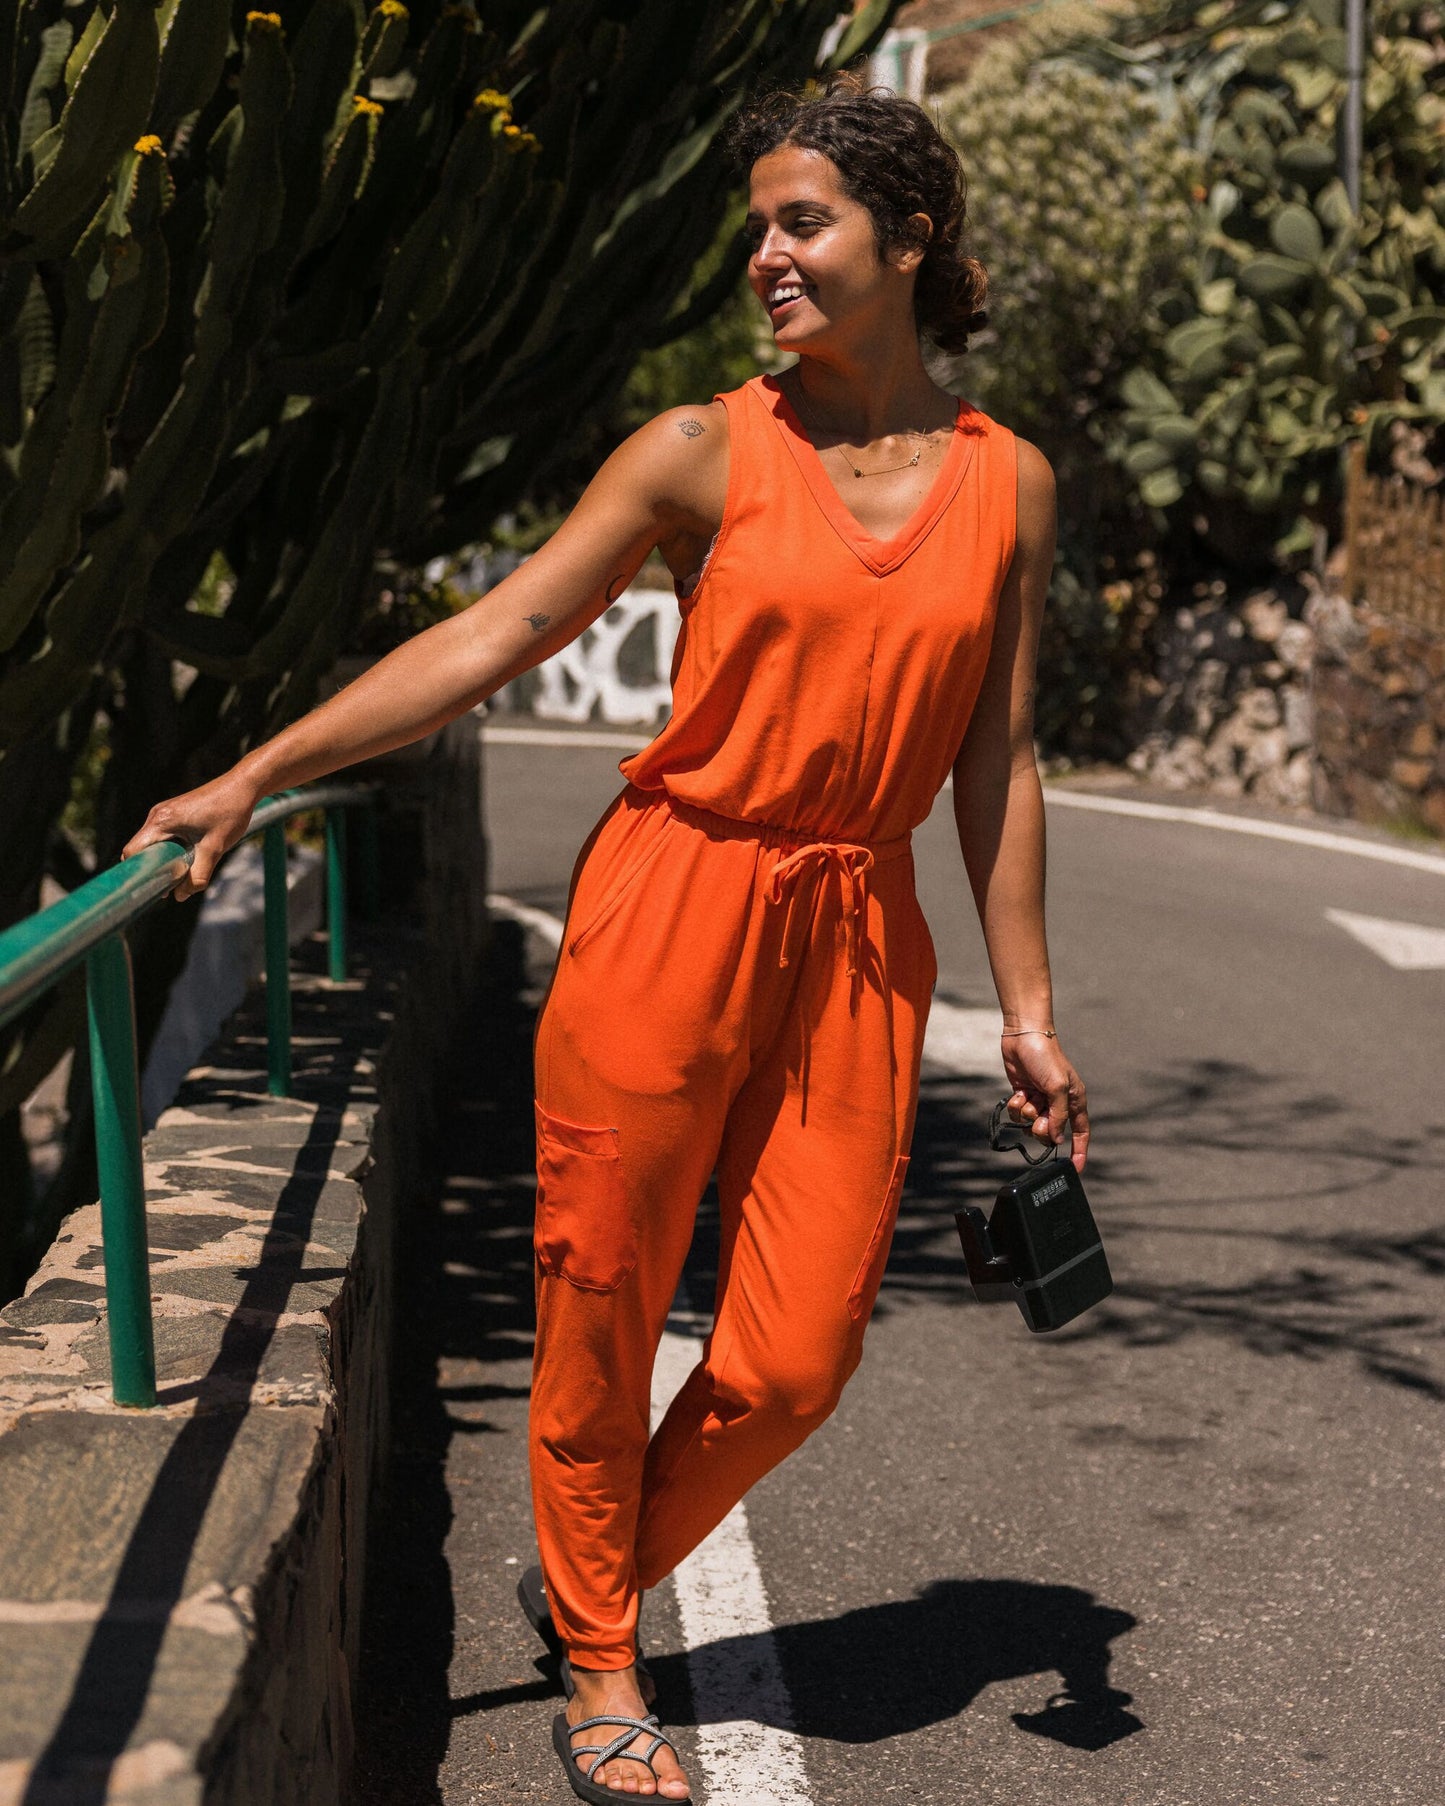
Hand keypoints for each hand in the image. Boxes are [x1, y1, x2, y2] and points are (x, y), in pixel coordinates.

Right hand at [121, 769, 260, 901]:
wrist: (243, 786)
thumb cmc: (230, 813)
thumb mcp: (214, 848)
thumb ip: (198, 875)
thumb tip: (180, 897)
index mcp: (161, 821)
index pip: (133, 852)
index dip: (139, 873)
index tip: (152, 889)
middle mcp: (157, 815)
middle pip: (142, 850)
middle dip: (154, 870)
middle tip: (172, 886)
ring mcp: (164, 813)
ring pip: (154, 844)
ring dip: (165, 860)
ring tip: (184, 873)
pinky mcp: (173, 813)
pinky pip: (163, 837)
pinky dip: (172, 850)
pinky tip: (190, 858)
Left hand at [1001, 1031, 1089, 1172]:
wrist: (1023, 1037)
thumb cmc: (1046, 1058)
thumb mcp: (1056, 1088)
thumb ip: (1057, 1116)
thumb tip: (1056, 1139)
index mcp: (1074, 1101)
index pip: (1081, 1133)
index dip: (1079, 1152)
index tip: (1075, 1169)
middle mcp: (1059, 1104)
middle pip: (1051, 1133)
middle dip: (1042, 1127)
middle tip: (1038, 1113)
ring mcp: (1040, 1101)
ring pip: (1032, 1125)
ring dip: (1027, 1113)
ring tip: (1029, 1095)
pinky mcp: (1024, 1096)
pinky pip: (1019, 1115)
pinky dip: (1017, 1106)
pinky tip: (1019, 1091)